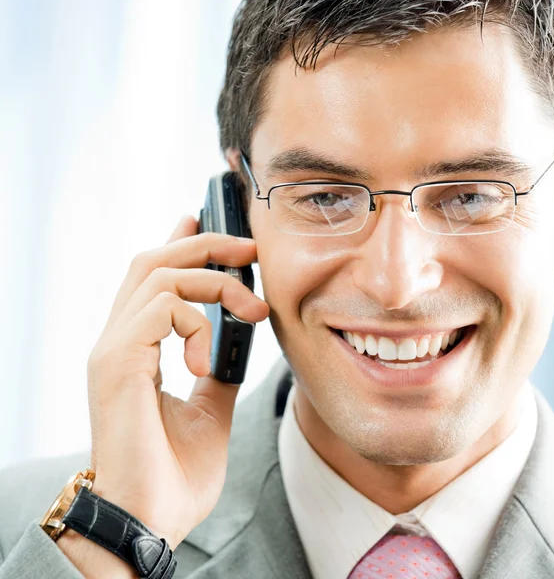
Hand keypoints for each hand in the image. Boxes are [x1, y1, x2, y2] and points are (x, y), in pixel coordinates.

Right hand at [86, 216, 269, 548]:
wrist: (148, 524)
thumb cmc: (173, 476)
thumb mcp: (210, 411)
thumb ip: (217, 372)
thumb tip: (236, 344)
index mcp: (138, 351)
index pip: (153, 280)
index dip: (178, 242)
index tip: (201, 218)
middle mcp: (119, 342)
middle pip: (153, 261)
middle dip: (204, 244)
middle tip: (248, 249)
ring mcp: (113, 350)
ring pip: (159, 273)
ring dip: (214, 281)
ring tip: (251, 308)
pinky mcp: (116, 362)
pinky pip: (162, 308)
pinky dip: (197, 322)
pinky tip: (205, 362)